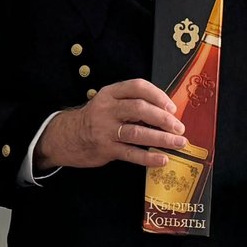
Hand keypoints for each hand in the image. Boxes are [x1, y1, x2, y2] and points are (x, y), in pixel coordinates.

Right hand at [34, 80, 183, 170]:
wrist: (66, 137)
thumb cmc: (95, 119)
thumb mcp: (109, 103)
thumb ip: (132, 104)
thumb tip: (166, 113)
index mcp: (110, 93)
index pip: (138, 87)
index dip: (158, 96)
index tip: (172, 107)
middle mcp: (107, 109)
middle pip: (140, 109)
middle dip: (164, 119)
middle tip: (179, 127)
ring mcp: (105, 129)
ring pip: (138, 132)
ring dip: (162, 138)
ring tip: (178, 143)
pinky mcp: (105, 148)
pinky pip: (131, 153)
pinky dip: (149, 157)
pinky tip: (162, 159)